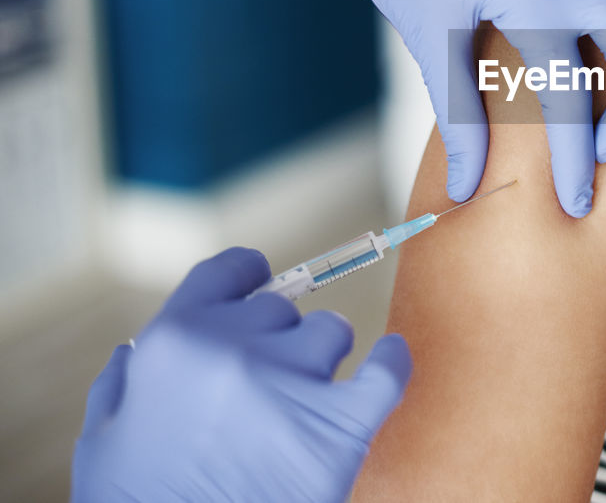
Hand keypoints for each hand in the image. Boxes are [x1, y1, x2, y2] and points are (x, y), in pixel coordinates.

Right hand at [72, 248, 411, 502]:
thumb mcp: (103, 442)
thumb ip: (120, 386)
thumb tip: (134, 352)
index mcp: (174, 341)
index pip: (228, 273)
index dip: (247, 280)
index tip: (260, 287)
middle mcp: (236, 349)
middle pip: (282, 311)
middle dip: (276, 342)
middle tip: (264, 390)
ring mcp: (293, 383)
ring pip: (330, 334)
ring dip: (321, 360)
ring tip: (302, 404)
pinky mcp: (342, 427)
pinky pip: (387, 371)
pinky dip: (392, 362)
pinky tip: (390, 359)